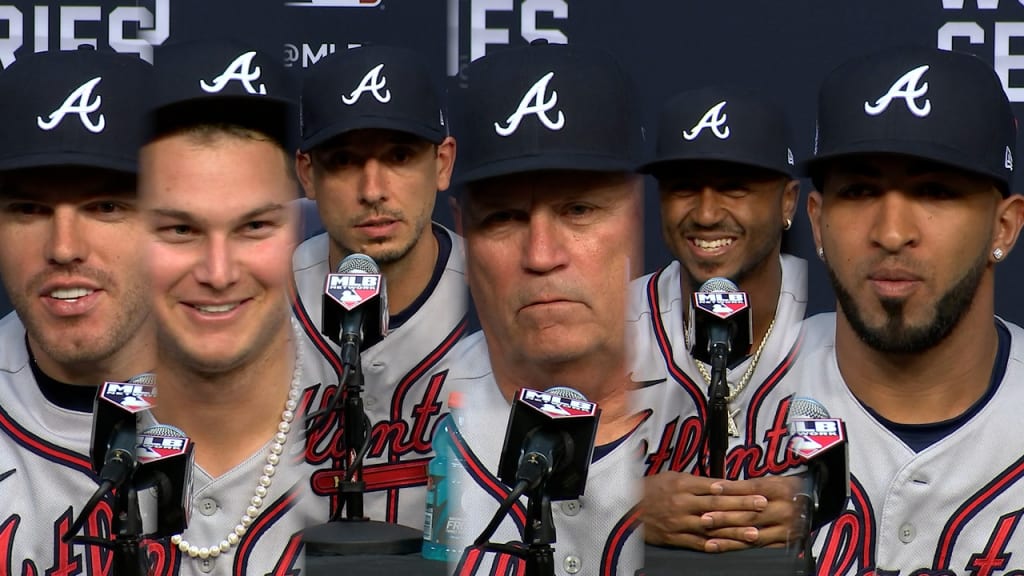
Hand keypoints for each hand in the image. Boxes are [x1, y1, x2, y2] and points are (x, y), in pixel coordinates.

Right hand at [641, 471, 766, 551]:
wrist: (624, 507)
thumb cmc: (650, 488)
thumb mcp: (672, 476)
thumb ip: (697, 482)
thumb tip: (722, 485)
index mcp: (683, 484)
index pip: (716, 487)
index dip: (738, 490)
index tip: (756, 490)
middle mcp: (683, 503)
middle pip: (718, 505)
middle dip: (743, 507)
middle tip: (762, 506)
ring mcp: (679, 522)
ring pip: (712, 527)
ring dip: (734, 530)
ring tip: (754, 533)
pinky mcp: (675, 537)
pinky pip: (697, 543)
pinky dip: (713, 546)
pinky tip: (729, 547)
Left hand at [701, 476, 802, 551]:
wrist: (815, 503)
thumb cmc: (788, 489)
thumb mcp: (772, 481)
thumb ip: (749, 487)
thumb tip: (719, 489)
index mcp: (782, 490)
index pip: (752, 489)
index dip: (731, 489)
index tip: (713, 489)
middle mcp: (786, 510)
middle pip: (751, 515)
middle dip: (725, 518)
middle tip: (705, 519)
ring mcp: (787, 529)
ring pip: (754, 534)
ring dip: (730, 537)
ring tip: (710, 539)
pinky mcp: (787, 543)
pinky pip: (761, 548)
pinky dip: (741, 548)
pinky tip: (727, 548)